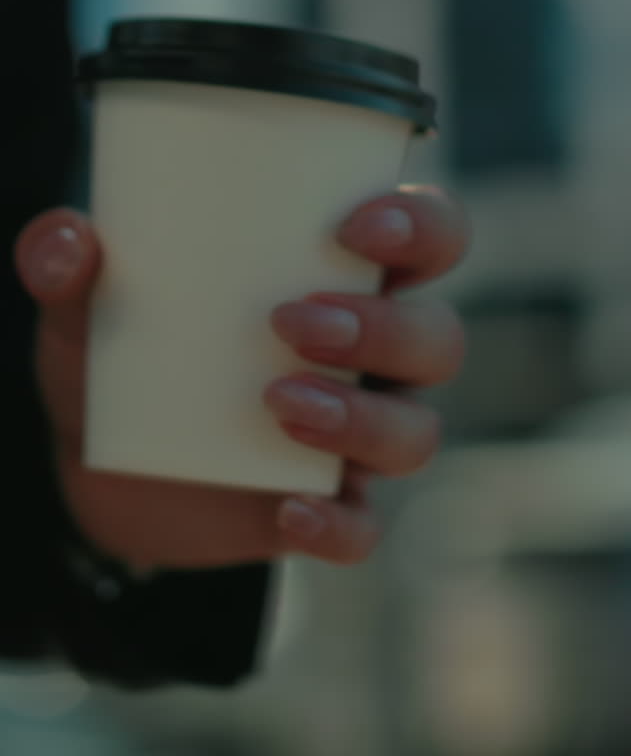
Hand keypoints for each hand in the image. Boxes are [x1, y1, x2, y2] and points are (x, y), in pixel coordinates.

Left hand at [14, 188, 467, 569]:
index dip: (424, 228)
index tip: (356, 227)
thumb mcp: (88, 303)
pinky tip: (289, 508)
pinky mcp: (324, 509)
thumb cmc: (126, 350)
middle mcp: (370, 356)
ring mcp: (353, 438)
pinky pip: (364, 528)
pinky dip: (339, 523)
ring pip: (415, 432)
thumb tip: (68, 241)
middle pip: (438, 339)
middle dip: (383, 329)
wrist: (102, 462)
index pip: (433, 237)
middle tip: (291, 320)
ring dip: (362, 418)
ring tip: (276, 402)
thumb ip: (66, 262)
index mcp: (344, 277)